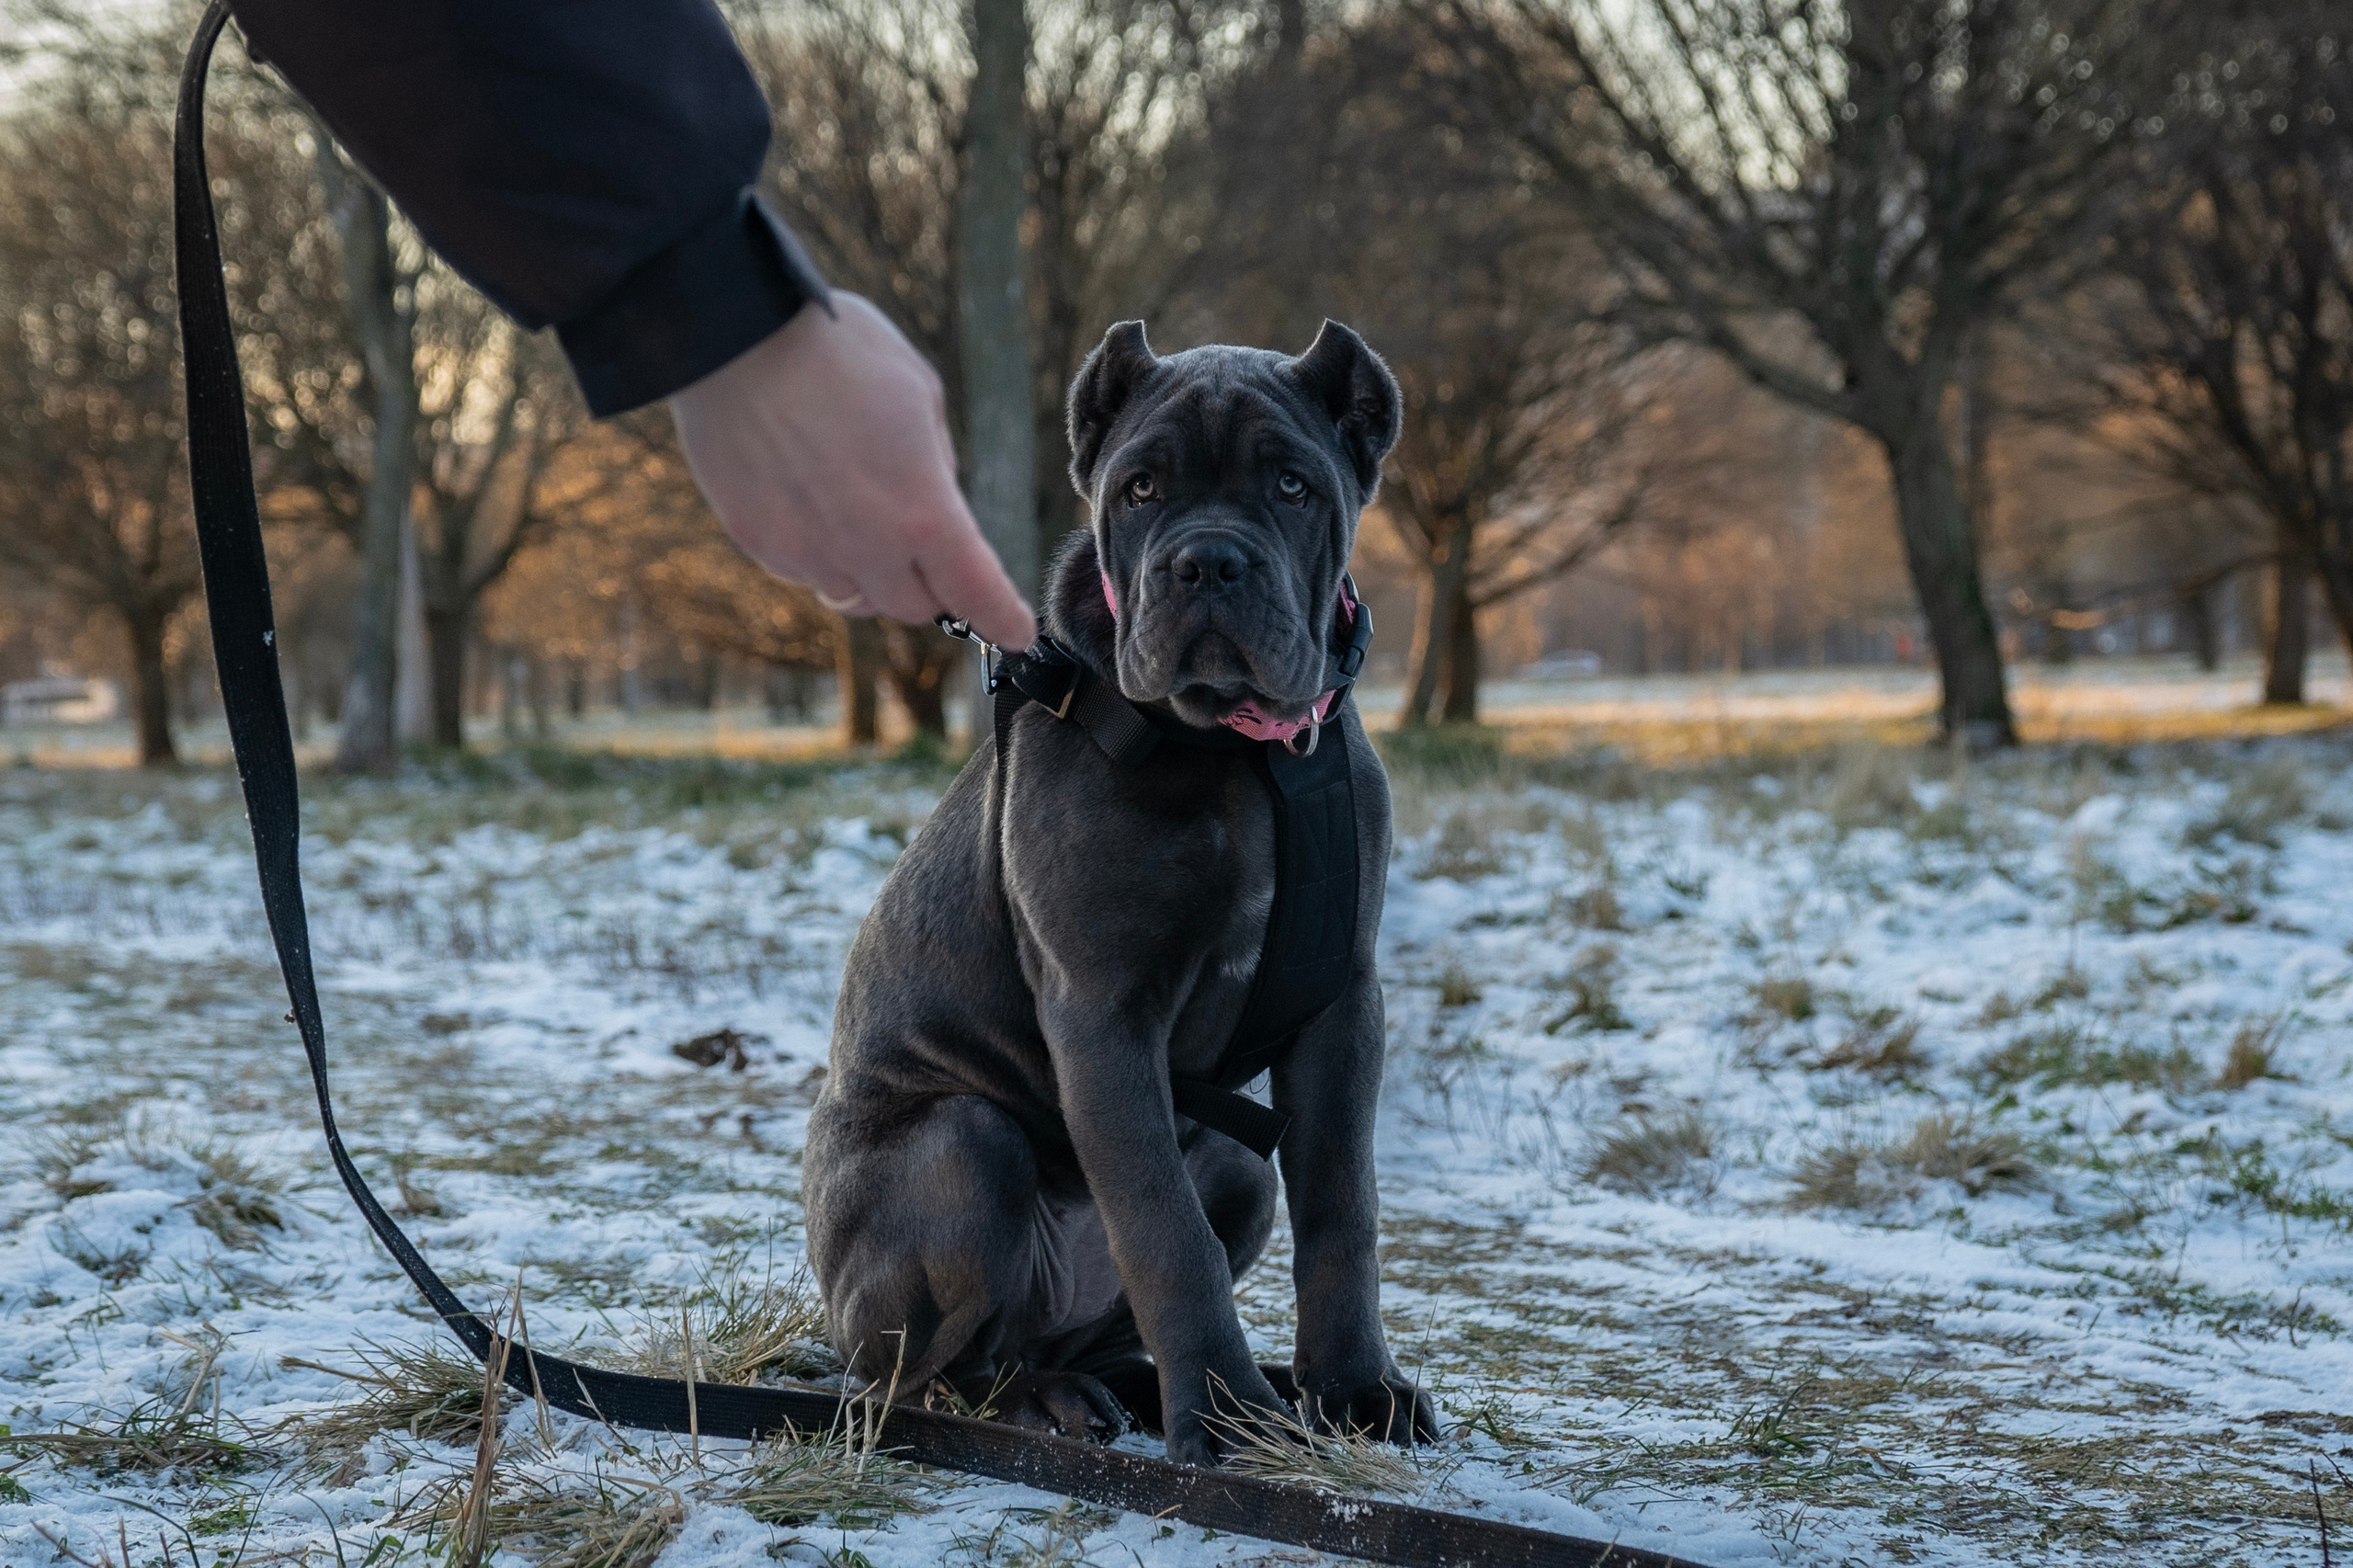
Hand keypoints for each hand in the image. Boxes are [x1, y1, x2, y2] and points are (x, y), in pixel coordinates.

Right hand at [668, 292, 1036, 647]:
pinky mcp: (760, 544)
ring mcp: (807, 552)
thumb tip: (936, 505)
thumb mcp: (920, 394)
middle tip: (925, 544)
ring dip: (872, 573)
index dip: (1003, 619)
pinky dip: (820, 553)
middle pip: (916, 606)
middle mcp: (866, 547)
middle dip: (932, 585)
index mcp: (922, 511)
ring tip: (858, 510)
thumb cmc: (839, 350)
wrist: (733, 335)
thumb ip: (937, 466)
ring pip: (856, 597)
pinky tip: (809, 497)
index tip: (1016, 631)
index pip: (976, 592)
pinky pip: (805, 572)